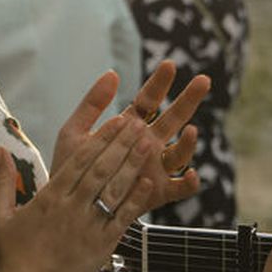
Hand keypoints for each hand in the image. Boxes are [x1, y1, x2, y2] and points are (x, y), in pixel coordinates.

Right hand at [0, 111, 156, 271]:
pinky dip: (136, 199)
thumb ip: (2, 181)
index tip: (116, 121)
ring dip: (133, 163)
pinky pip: (122, 218)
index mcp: (49, 197)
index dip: (100, 138)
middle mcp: (71, 208)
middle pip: (101, 168)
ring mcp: (89, 227)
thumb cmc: (11, 256)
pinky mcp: (102, 246)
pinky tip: (149, 181)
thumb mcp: (0, 216)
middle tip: (139, 122)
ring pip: (114, 189)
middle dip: (121, 143)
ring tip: (148, 142)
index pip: (80, 160)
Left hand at [51, 64, 209, 215]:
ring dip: (188, 142)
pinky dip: (189, 183)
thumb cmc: (72, 169)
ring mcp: (155, 169)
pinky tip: (192, 175)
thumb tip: (112, 73)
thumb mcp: (74, 132)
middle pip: (173, 119)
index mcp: (130, 128)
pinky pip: (180, 188)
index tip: (169, 65)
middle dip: (189, 100)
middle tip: (203, 80)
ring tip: (190, 130)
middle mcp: (147, 146)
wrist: (68, 206)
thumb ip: (91, 104)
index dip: (159, 83)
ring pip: (180, 153)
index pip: (149, 101)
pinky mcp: (158, 193)